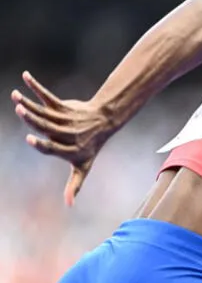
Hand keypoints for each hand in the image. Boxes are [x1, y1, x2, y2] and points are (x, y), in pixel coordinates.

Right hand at [11, 71, 113, 205]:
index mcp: (70, 149)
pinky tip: (26, 77)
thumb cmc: (90, 148)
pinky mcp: (64, 106)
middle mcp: (68, 133)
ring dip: (30, 102)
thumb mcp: (84, 167)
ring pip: (46, 111)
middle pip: (48, 126)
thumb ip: (74, 184)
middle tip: (20, 109)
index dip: (44, 144)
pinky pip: (49, 96)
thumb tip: (69, 205)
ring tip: (15, 96)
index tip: (31, 138)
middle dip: (33, 119)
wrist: (105, 123)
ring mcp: (66, 119)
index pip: (55, 147)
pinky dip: (36, 87)